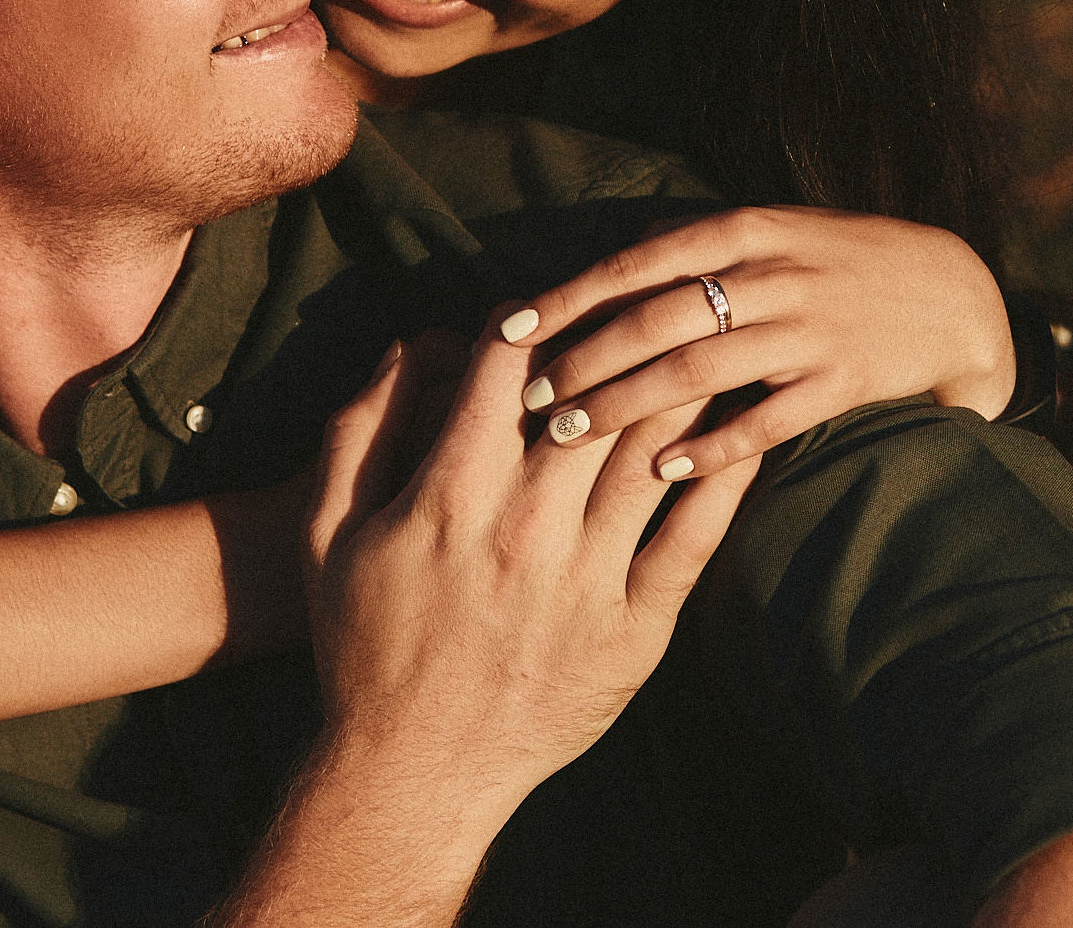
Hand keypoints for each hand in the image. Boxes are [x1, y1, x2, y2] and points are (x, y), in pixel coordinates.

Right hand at [304, 315, 757, 819]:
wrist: (412, 772)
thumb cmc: (363, 647)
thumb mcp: (327, 532)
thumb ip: (360, 430)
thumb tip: (407, 344)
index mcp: (450, 495)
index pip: (504, 368)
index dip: (529, 318)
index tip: (545, 304)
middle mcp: (525, 528)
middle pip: (593, 396)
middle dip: (618, 337)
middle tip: (646, 301)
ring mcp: (587, 579)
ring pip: (650, 452)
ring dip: (681, 387)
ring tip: (707, 342)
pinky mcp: (635, 629)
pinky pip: (692, 537)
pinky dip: (722, 476)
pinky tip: (745, 435)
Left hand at [498, 206, 1015, 479]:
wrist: (953, 294)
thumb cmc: (842, 263)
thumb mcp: (775, 231)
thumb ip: (698, 246)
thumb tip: (615, 259)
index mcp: (746, 230)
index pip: (639, 261)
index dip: (571, 296)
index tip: (511, 329)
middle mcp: (774, 272)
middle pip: (658, 319)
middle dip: (585, 360)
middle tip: (528, 399)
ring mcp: (810, 328)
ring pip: (699, 370)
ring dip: (627, 405)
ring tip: (568, 435)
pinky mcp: (843, 380)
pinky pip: (766, 420)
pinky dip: (710, 447)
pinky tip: (661, 471)